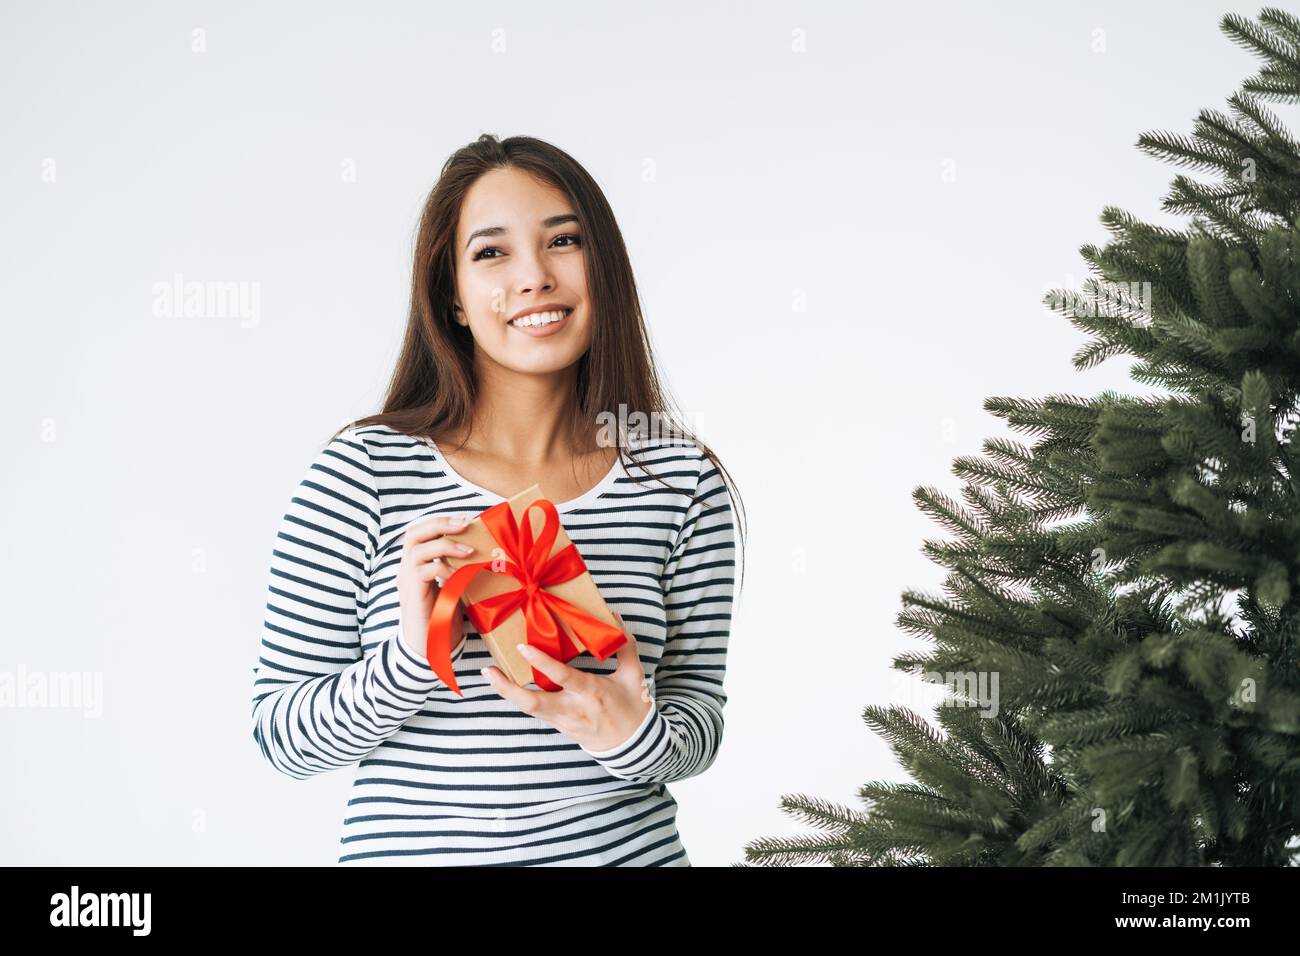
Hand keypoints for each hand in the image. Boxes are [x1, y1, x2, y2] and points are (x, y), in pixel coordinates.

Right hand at [396, 512, 475, 660]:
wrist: (428, 648)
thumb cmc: (443, 618)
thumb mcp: (453, 587)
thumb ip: (458, 569)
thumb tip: (483, 552)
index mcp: (415, 564)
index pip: (419, 532)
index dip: (439, 521)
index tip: (465, 519)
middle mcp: (406, 568)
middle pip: (413, 533)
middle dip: (440, 523)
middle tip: (465, 524)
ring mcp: (406, 580)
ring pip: (417, 549)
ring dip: (445, 544)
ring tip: (469, 551)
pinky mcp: (412, 594)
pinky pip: (424, 571)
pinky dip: (444, 568)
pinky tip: (459, 576)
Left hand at [480, 610, 653, 751]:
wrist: (634, 746)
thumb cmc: (633, 707)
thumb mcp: (634, 675)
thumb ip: (625, 645)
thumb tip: (614, 616)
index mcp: (592, 692)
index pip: (563, 677)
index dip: (542, 663)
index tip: (523, 647)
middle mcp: (573, 708)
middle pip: (533, 702)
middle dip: (507, 688)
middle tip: (489, 670)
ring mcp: (563, 720)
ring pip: (528, 709)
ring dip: (506, 692)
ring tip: (490, 674)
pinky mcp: (559, 727)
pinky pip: (535, 711)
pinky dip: (519, 698)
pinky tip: (507, 685)